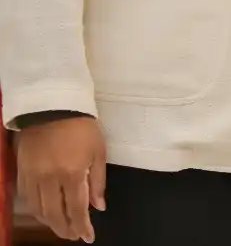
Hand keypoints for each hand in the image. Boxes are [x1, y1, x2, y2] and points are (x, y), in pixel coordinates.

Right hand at [16, 115, 106, 242]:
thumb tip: (98, 206)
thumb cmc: (82, 127)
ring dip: (51, 222)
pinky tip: (45, 213)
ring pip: (39, 209)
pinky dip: (37, 210)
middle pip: (55, 214)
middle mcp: (49, 179)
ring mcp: (33, 176)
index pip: (76, 209)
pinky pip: (28, 198)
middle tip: (74, 236)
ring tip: (62, 228)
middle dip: (66, 229)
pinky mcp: (22, 172)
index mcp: (71, 173)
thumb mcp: (98, 151)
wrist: (52, 107)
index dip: (82, 226)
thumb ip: (97, 181)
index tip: (88, 237)